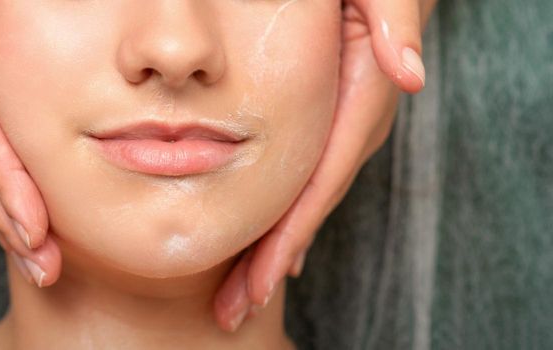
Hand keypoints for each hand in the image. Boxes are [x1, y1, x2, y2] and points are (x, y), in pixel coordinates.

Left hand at [214, 0, 437, 331]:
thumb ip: (395, 18)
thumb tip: (410, 75)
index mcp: (359, 101)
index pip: (322, 180)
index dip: (291, 234)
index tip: (263, 279)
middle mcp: (353, 127)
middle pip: (307, 206)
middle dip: (270, 260)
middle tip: (233, 307)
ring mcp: (339, 132)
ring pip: (300, 202)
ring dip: (271, 250)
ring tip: (239, 292)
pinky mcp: (324, 130)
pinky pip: (301, 184)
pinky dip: (280, 220)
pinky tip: (267, 249)